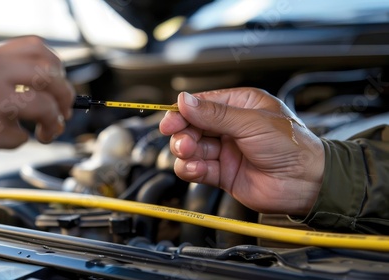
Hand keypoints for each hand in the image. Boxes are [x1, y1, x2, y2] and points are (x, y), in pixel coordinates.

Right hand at [159, 88, 324, 215]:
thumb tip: (185, 101)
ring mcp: (226, 150)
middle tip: (184, 141)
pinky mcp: (223, 173)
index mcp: (240, 105)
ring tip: (191, 155)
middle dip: (183, 134)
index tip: (170, 120)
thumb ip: (215, 114)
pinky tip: (195, 169)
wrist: (308, 184)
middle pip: (192, 127)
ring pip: (192, 148)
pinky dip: (191, 169)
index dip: (183, 112)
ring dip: (186, 152)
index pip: (202, 104)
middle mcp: (231, 127)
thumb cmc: (293, 146)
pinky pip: (198, 168)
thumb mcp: (251, 123)